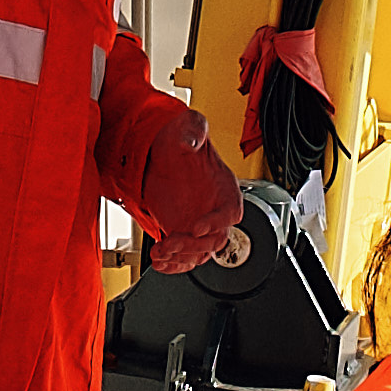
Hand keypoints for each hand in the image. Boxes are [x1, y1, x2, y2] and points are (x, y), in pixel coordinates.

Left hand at [123, 128, 251, 276]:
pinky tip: (160, 261)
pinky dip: (173, 264)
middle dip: (193, 245)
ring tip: (161, 252)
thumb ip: (193, 130)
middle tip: (171, 242)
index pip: (231, 211)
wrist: (159, 150)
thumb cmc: (180, 137)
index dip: (217, 222)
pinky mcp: (180, 231)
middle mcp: (214, 209)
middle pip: (216, 239)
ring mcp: (198, 223)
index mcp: (224, 187)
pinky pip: (184, 256)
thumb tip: (190, 140)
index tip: (197, 227)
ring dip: (181, 258)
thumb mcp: (189, 126)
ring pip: (199, 252)